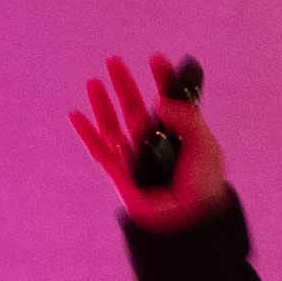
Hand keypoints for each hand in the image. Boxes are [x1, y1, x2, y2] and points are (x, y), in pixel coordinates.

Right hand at [69, 53, 229, 230]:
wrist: (190, 221)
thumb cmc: (203, 186)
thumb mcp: (205, 146)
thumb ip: (187, 119)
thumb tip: (159, 101)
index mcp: (179, 136)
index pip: (167, 103)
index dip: (162, 80)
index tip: (156, 58)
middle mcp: (155, 144)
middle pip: (134, 109)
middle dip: (125, 84)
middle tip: (115, 61)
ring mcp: (135, 159)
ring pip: (113, 126)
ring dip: (102, 104)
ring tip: (94, 81)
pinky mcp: (120, 175)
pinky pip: (99, 151)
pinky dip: (86, 134)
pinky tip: (76, 115)